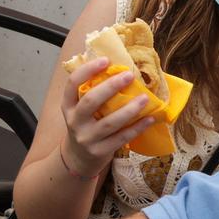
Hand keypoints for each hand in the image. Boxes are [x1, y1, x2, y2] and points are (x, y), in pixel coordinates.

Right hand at [58, 55, 154, 178]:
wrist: (78, 158)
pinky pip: (122, 138)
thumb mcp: (80, 109)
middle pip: (90, 102)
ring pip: (109, 123)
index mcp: (68, 106)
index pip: (72, 83)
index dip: (87, 70)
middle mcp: (75, 121)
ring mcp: (87, 138)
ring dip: (129, 110)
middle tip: (129, 75)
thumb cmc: (85, 125)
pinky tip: (150, 118)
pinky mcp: (100, 151)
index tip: (106, 60)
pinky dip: (137, 127)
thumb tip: (117, 66)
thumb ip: (92, 92)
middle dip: (111, 87)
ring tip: (145, 98)